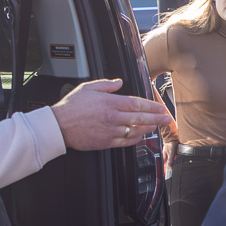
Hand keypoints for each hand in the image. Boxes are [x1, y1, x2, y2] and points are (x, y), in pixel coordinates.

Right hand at [52, 79, 172, 151]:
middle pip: (140, 118)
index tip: (161, 107)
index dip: (152, 106)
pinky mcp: (106, 142)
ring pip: (135, 131)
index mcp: (110, 103)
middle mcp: (112, 117)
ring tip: (156, 126)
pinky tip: (141, 136)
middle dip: (157, 119)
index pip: (137, 104)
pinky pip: (126, 142)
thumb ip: (106, 85)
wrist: (58, 127)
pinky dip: (135, 139)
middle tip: (167, 119)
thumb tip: (118, 82)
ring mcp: (110, 131)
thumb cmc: (71, 108)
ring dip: (148, 129)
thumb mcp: (88, 88)